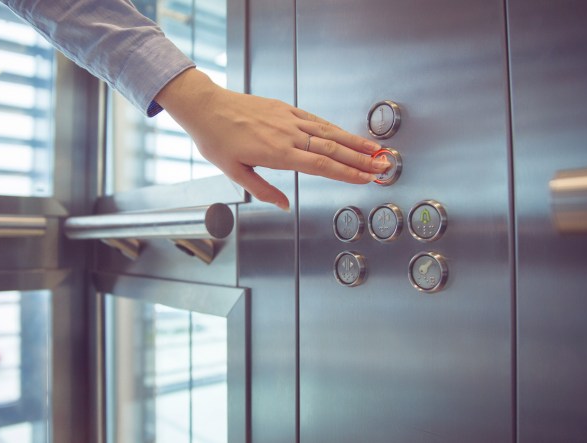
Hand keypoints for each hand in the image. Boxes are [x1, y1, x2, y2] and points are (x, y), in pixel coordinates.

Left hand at [155, 68, 388, 210]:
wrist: (205, 107)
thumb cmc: (216, 140)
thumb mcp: (235, 173)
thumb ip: (263, 190)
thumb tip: (284, 205)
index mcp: (277, 153)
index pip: (321, 165)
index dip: (347, 173)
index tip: (365, 179)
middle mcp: (287, 134)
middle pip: (332, 149)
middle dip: (360, 160)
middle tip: (382, 168)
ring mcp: (288, 119)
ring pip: (328, 132)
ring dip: (354, 142)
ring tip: (375, 151)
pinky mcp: (285, 108)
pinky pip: (315, 120)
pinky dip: (334, 128)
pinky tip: (346, 134)